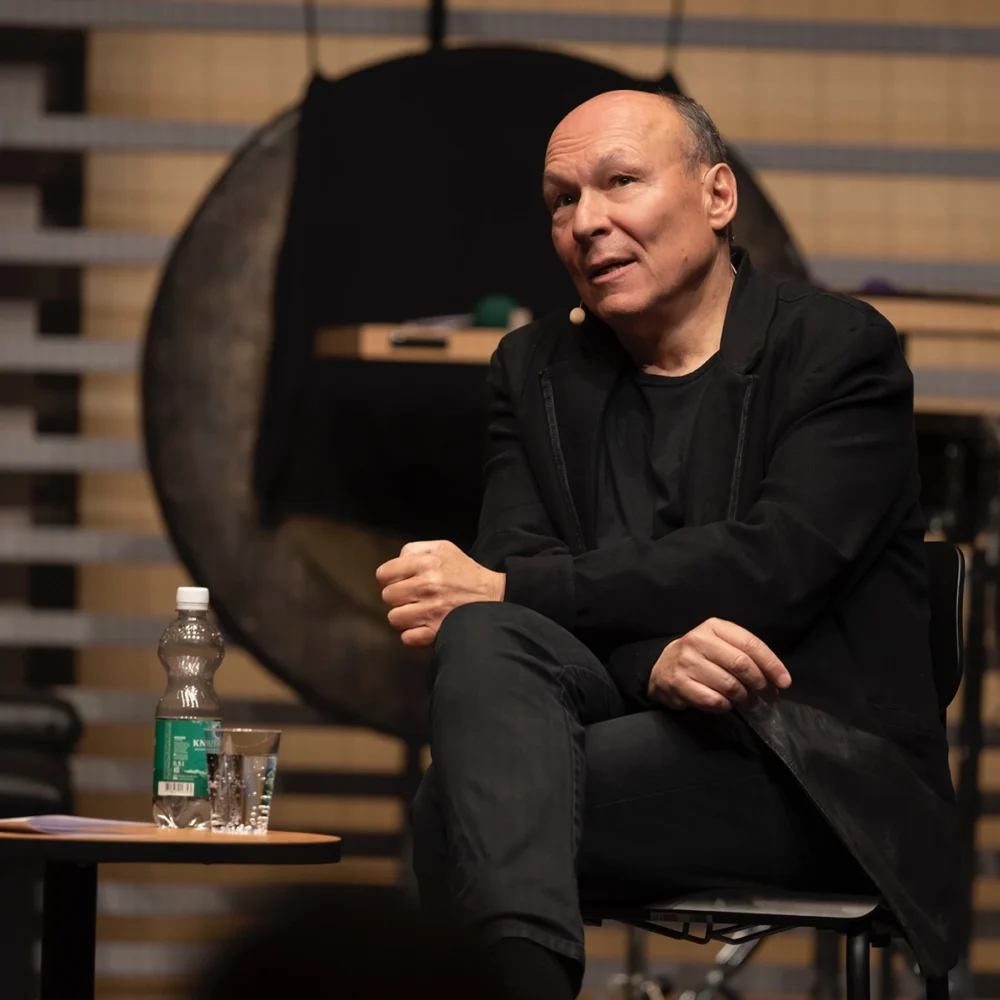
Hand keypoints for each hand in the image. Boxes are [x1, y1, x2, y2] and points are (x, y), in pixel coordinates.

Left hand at [375, 540, 505, 647]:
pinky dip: (413, 634)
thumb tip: (396, 563)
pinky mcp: (436, 631)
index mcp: (426, 563)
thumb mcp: (443, 548)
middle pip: (387, 596)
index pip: (384, 574)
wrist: (494, 596)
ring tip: (419, 612)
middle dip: (398, 597)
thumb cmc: (466, 572)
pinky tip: (423, 626)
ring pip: (394, 618)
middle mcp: (426, 586)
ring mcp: (431, 610)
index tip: (400, 582)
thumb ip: (415, 550)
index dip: (390, 578)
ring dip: (404, 617)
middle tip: (413, 597)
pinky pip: (407, 638)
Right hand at [647, 618, 790, 712]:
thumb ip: (744, 652)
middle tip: (769, 696)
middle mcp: (698, 640)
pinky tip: (728, 705)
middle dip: (761, 684)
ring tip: (751, 703)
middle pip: (741, 665)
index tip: (784, 682)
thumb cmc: (701, 655)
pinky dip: (726, 706)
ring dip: (746, 699)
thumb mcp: (720, 642)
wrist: (663, 666)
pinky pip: (713, 700)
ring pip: (729, 685)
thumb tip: (776, 677)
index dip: (772, 664)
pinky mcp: (678, 683)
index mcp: (714, 627)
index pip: (750, 644)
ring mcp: (686, 662)